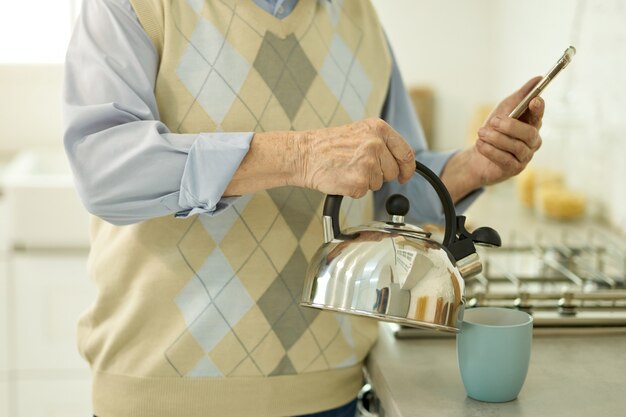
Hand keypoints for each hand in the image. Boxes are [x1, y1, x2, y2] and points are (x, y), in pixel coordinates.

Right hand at [298, 118, 414, 197]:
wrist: (304, 154)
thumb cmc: (327, 146)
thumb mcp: (358, 133)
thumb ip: (380, 143)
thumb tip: (399, 161)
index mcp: (378, 129)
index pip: (405, 152)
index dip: (407, 168)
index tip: (404, 175)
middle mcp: (376, 144)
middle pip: (393, 171)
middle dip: (380, 175)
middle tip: (359, 169)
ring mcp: (368, 163)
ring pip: (379, 183)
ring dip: (364, 181)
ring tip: (347, 169)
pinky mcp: (359, 181)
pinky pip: (364, 192)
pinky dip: (353, 189)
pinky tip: (342, 177)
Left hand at [472, 77, 544, 185]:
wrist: (477, 156)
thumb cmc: (493, 131)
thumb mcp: (503, 110)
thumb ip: (520, 96)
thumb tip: (538, 78)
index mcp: (531, 125)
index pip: (539, 115)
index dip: (538, 109)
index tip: (534, 100)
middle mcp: (532, 141)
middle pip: (529, 133)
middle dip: (510, 126)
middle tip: (493, 121)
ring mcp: (525, 156)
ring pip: (515, 146)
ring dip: (495, 138)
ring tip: (481, 133)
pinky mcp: (514, 169)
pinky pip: (504, 159)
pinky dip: (490, 150)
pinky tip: (480, 144)